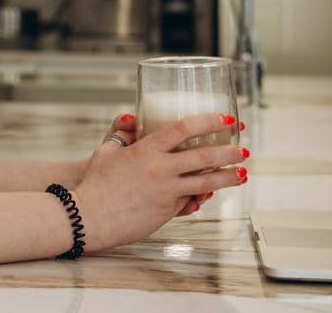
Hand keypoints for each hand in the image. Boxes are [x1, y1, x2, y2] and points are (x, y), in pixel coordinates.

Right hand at [74, 112, 248, 251]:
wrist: (88, 217)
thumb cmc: (95, 183)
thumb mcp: (107, 150)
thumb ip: (122, 132)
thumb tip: (132, 115)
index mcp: (146, 148)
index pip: (184, 128)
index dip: (208, 121)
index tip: (226, 119)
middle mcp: (160, 169)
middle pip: (203, 157)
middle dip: (228, 151)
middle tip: (242, 148)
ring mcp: (166, 192)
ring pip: (205, 182)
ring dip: (228, 177)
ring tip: (243, 173)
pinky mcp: (167, 212)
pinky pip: (190, 201)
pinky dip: (203, 195)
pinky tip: (213, 192)